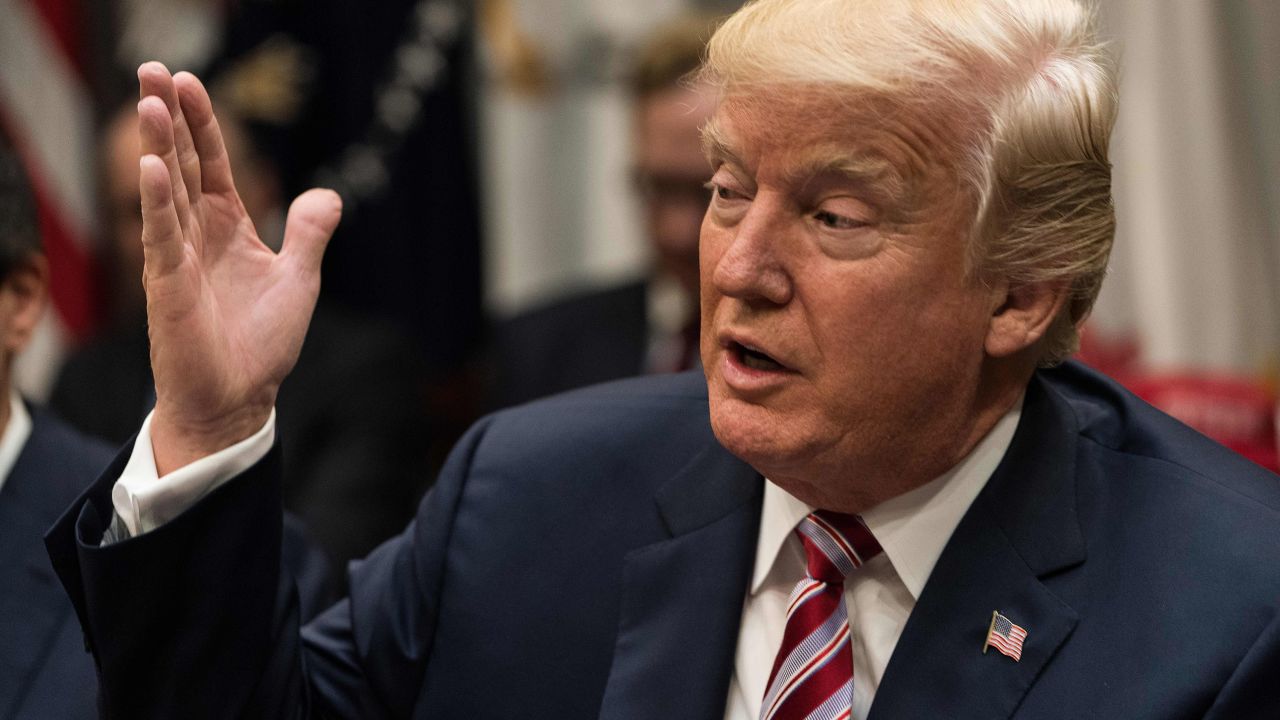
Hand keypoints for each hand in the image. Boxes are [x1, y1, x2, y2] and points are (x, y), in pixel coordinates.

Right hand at [135, 62, 341, 474]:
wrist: (239, 398)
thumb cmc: (262, 345)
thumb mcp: (298, 280)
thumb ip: (309, 234)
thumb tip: (328, 194)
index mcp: (228, 228)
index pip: (212, 164)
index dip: (203, 123)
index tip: (190, 81)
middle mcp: (198, 235)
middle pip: (182, 163)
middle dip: (170, 117)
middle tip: (152, 68)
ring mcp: (178, 257)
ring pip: (166, 190)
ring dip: (159, 145)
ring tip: (149, 99)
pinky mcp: (168, 285)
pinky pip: (162, 236)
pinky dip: (158, 202)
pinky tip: (153, 167)